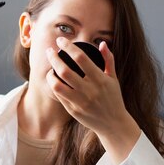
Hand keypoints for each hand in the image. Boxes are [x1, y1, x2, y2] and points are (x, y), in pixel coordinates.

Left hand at [46, 37, 140, 163]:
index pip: (81, 58)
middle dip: (54, 58)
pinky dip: (54, 85)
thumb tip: (102, 43)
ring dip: (50, 74)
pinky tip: (53, 80)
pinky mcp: (73, 110)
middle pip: (65, 70)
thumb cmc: (113, 98)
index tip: (61, 40)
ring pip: (57, 85)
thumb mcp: (113, 79)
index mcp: (100, 79)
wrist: (113, 124)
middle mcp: (89, 90)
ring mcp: (80, 102)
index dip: (68, 47)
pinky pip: (59, 96)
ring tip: (50, 68)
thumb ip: (108, 60)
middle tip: (49, 50)